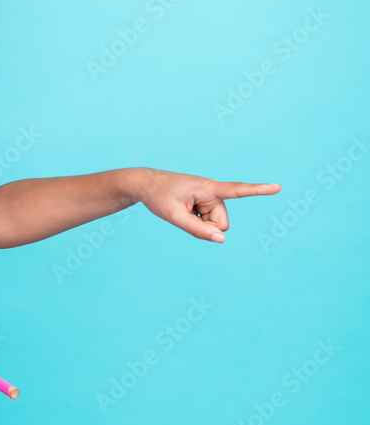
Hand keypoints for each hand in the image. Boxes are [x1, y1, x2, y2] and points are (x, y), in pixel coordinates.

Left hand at [131, 168, 280, 242]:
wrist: (146, 185)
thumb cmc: (159, 197)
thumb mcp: (173, 216)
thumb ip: (197, 230)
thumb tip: (222, 240)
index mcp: (208, 188)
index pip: (237, 190)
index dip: (258, 190)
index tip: (277, 187)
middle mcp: (213, 192)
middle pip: (221, 224)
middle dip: (206, 227)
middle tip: (183, 213)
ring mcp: (210, 198)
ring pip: (215, 225)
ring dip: (200, 224)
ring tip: (182, 209)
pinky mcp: (206, 203)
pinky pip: (208, 222)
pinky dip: (197, 221)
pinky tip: (183, 209)